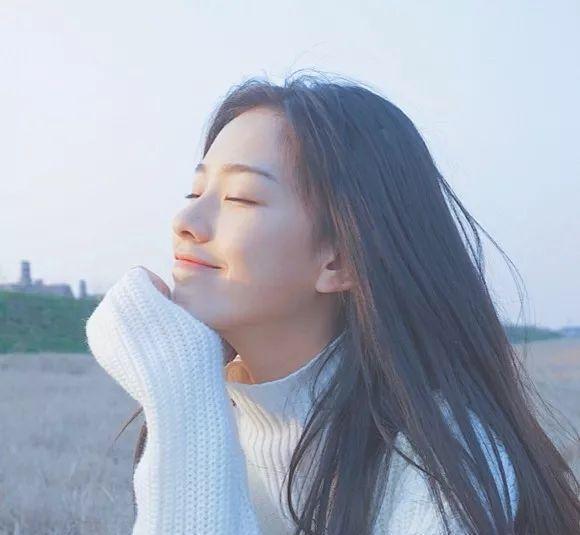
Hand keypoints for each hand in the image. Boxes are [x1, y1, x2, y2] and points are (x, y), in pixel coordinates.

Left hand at [85, 265, 225, 405]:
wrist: (177, 388)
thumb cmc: (193, 344)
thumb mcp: (191, 304)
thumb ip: (170, 291)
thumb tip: (160, 294)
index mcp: (130, 287)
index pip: (142, 276)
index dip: (161, 291)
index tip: (172, 310)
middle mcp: (108, 304)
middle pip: (127, 291)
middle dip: (144, 303)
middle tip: (165, 326)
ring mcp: (99, 327)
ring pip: (118, 309)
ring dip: (134, 317)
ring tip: (156, 338)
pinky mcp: (98, 346)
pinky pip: (112, 328)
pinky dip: (126, 334)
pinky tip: (144, 349)